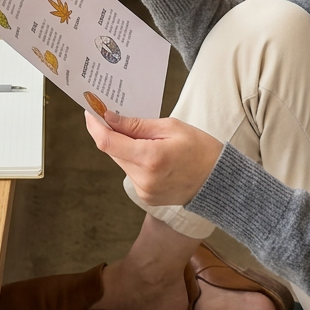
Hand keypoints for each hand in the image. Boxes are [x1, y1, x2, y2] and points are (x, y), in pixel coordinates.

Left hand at [85, 111, 223, 205]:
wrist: (219, 180)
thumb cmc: (200, 148)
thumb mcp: (170, 127)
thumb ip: (137, 125)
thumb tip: (110, 119)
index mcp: (151, 158)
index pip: (108, 142)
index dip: (94, 126)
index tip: (90, 112)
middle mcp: (143, 178)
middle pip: (112, 151)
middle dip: (110, 133)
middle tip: (114, 117)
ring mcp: (144, 191)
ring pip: (121, 162)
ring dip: (124, 147)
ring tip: (145, 137)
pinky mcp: (146, 197)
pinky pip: (131, 173)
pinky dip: (134, 160)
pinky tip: (151, 154)